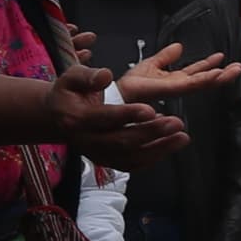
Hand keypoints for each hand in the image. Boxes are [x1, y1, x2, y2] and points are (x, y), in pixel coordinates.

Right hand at [42, 59, 187, 162]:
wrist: (58, 117)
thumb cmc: (69, 93)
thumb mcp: (71, 77)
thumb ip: (87, 75)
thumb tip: (105, 76)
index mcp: (77, 119)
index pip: (104, 119)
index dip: (128, 115)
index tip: (150, 109)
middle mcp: (87, 141)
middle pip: (122, 141)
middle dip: (152, 133)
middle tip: (176, 122)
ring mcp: (98, 154)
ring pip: (130, 157)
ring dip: (159, 149)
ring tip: (182, 136)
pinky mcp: (108, 161)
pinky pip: (133, 165)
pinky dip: (154, 157)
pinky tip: (171, 144)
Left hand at [113, 41, 240, 109]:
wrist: (117, 95)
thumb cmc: (129, 85)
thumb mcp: (150, 65)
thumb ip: (166, 57)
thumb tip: (179, 46)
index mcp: (174, 80)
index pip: (197, 73)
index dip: (209, 65)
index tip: (223, 58)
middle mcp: (177, 86)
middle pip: (204, 80)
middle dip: (222, 74)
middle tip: (238, 68)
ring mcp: (174, 89)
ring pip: (201, 83)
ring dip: (218, 77)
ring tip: (232, 71)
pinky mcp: (169, 89)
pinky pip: (190, 84)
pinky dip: (204, 80)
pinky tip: (215, 75)